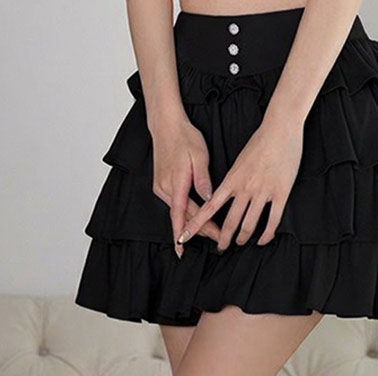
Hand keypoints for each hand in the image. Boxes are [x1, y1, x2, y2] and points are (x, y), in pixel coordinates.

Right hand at [150, 118, 221, 255]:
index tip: (184, 251)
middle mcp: (165, 188)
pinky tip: (195, 214)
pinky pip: (173, 202)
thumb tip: (209, 199)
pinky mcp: (161, 183)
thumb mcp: (199, 156)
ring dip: (191, 220)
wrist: (166, 125)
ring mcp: (161, 186)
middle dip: (198, 229)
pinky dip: (184, 211)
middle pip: (181, 216)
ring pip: (177, 210)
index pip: (179, 215)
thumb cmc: (184, 137)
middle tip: (216, 238)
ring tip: (210, 229)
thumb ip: (203, 179)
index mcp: (176, 183)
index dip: (183, 235)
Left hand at [175, 117, 303, 252]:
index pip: (209, 207)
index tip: (184, 237)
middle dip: (223, 239)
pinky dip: (267, 234)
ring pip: (250, 224)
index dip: (196, 224)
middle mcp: (245, 188)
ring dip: (243, 237)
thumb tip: (225, 194)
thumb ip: (232, 178)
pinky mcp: (281, 193)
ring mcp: (263, 191)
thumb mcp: (239, 159)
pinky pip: (273, 220)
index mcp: (231, 179)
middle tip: (220, 248)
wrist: (280, 128)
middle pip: (230, 222)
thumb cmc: (260, 140)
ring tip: (240, 243)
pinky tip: (263, 240)